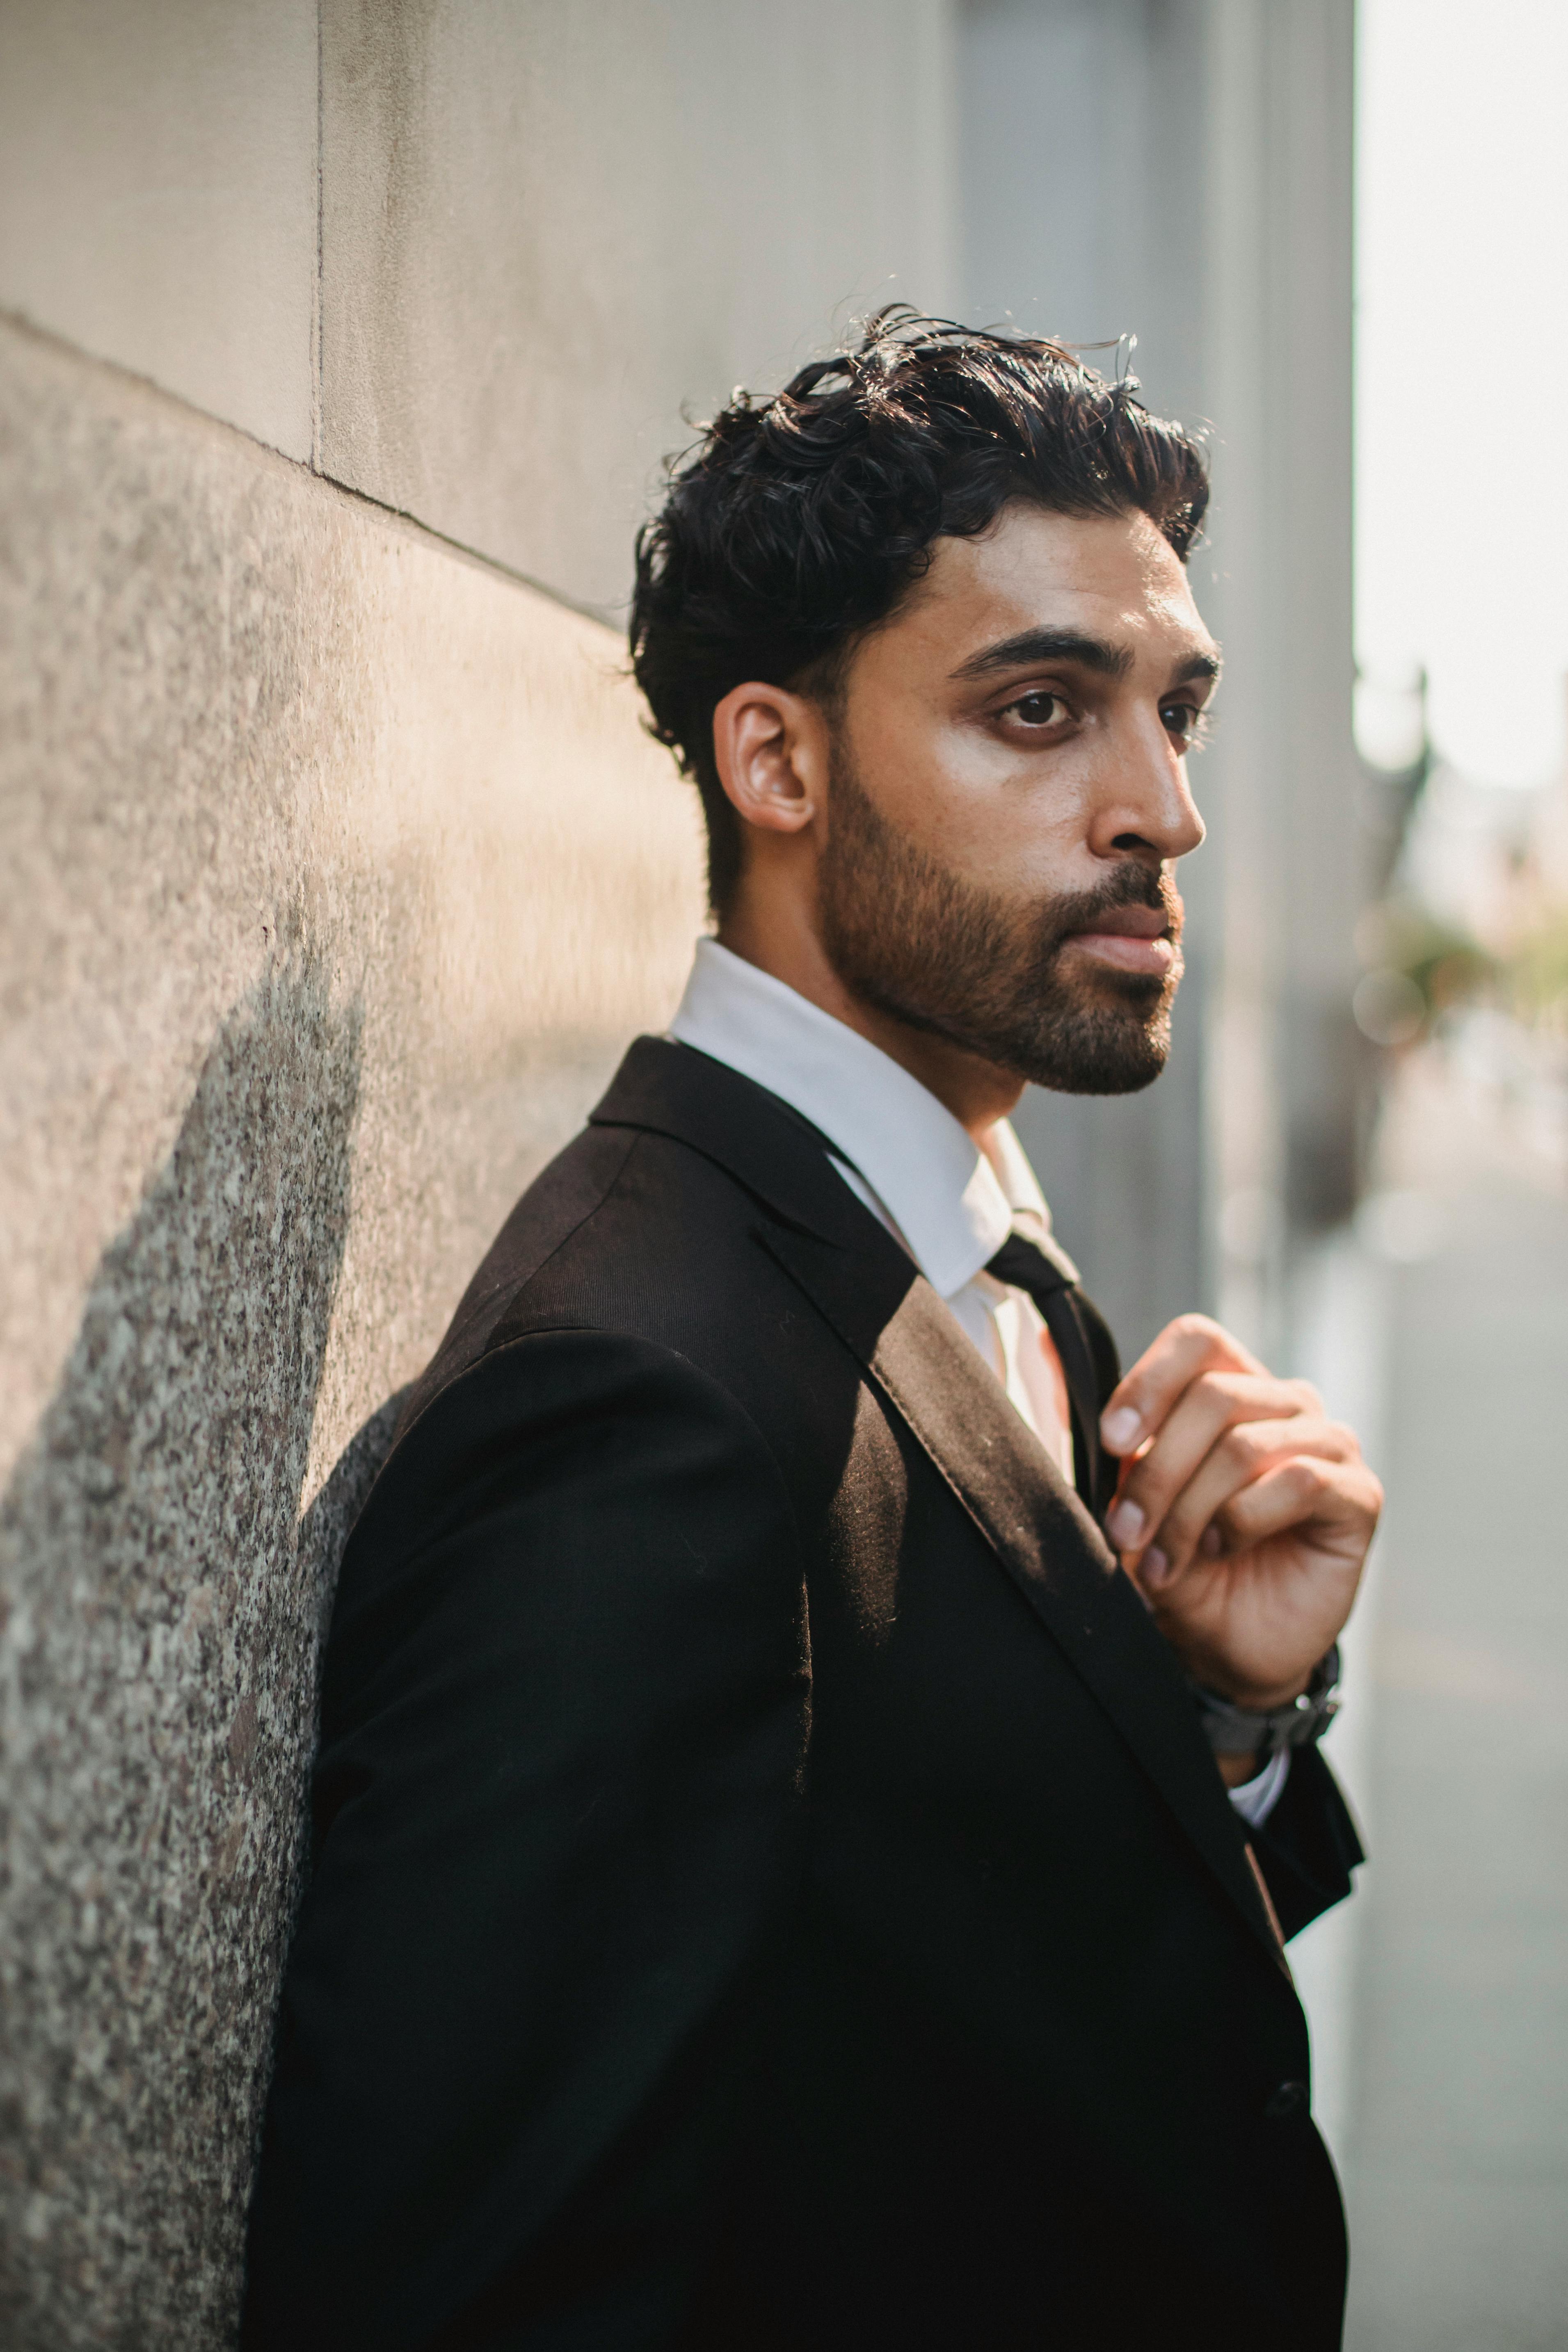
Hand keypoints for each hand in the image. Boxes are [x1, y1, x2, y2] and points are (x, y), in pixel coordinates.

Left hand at [1099, 1315, 1381, 1709]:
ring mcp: (1331, 1445)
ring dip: (1188, 1509)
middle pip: (1213, 1397)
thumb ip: (1108, 1433)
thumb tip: (1042, 1348)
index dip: (1148, 1382)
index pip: (1198, 1340)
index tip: (1110, 1442)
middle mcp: (1287, 1404)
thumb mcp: (1131, 1496)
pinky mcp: (1358, 1494)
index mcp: (1234, 1387)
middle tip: (1123, 1532)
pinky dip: (1240, 1520)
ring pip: (1245, 1445)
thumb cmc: (1182, 1565)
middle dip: (1156, 1472)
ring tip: (1162, 1560)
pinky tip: (1220, 1550)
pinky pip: (1296, 1481)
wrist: (1229, 1648)